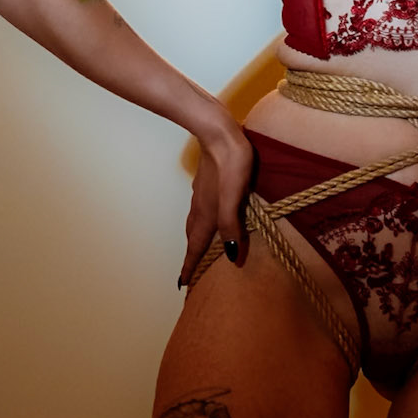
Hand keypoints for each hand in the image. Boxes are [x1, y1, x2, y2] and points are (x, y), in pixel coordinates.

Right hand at [182, 119, 253, 279]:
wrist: (218, 132)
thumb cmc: (231, 163)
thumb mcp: (235, 196)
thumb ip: (231, 224)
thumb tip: (231, 255)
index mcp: (207, 214)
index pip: (197, 247)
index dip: (190, 266)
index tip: (182, 285)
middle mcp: (202, 207)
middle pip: (193, 238)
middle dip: (191, 258)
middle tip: (189, 274)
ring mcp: (203, 195)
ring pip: (196, 224)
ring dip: (196, 241)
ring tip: (198, 252)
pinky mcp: (207, 184)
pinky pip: (202, 212)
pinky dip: (202, 224)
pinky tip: (210, 219)